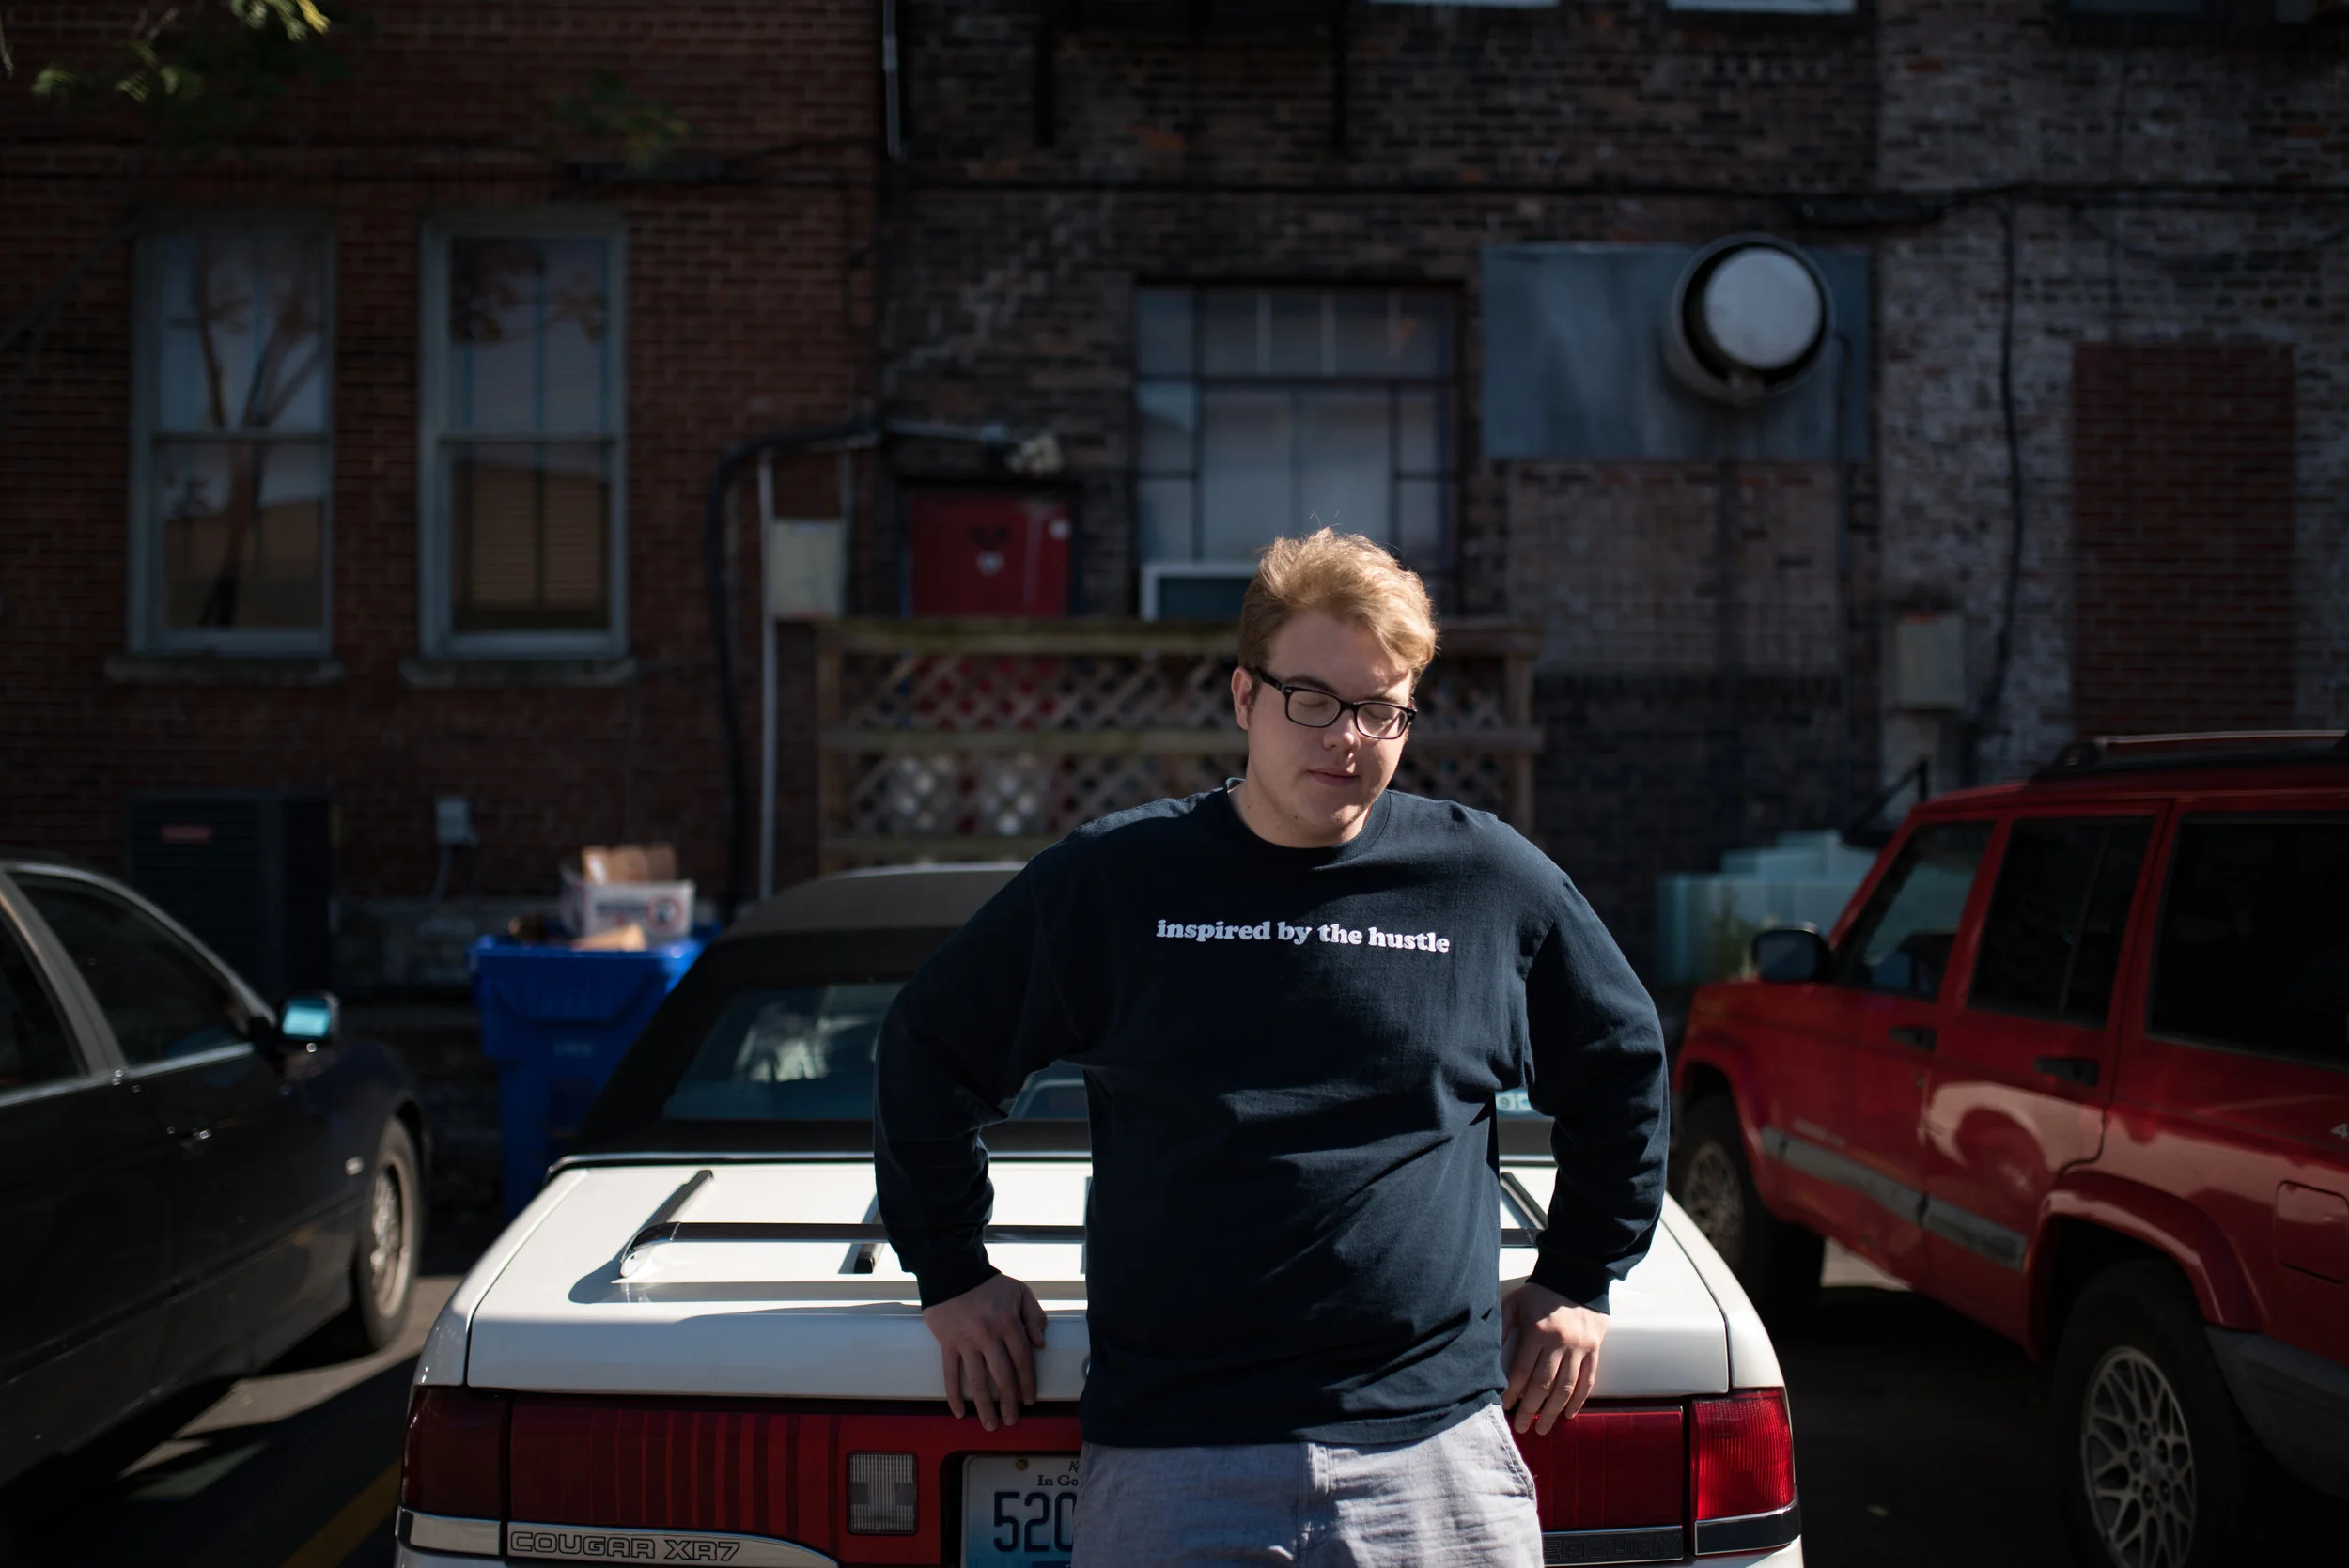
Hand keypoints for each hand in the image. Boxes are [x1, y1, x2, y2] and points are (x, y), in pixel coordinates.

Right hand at [922, 1273, 1046, 1430]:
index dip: (1028, 1382)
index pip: (1022, 1360)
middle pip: (1002, 1376)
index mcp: (1008, 1323)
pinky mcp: (947, 1343)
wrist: (952, 1270)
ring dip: (984, 1407)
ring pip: (977, 1381)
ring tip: (990, 1425)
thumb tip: (1040, 1344)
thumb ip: (1034, 1316)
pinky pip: (950, 1374)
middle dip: (1009, 1402)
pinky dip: (954, 1395)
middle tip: (1012, 1420)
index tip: (1029, 1400)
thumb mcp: (1019, 1291)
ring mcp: (966, 1341)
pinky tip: (959, 1412)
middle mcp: (988, 1335)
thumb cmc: (988, 1282)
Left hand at [1500, 1281, 1606, 1434]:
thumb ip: (1501, 1326)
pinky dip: (1578, 1400)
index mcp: (1538, 1333)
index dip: (1513, 1393)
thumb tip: (1489, 1355)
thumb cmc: (1541, 1292)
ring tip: (1543, 1427)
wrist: (1578, 1276)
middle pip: (1543, 1385)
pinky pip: (1587, 1380)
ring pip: (1566, 1388)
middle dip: (1530, 1410)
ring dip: (1553, 1411)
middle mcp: (1560, 1343)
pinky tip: (1569, 1414)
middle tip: (1521, 1427)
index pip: (1522, 1371)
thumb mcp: (1515, 1303)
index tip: (1505, 1407)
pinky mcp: (1594, 1349)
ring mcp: (1580, 1348)